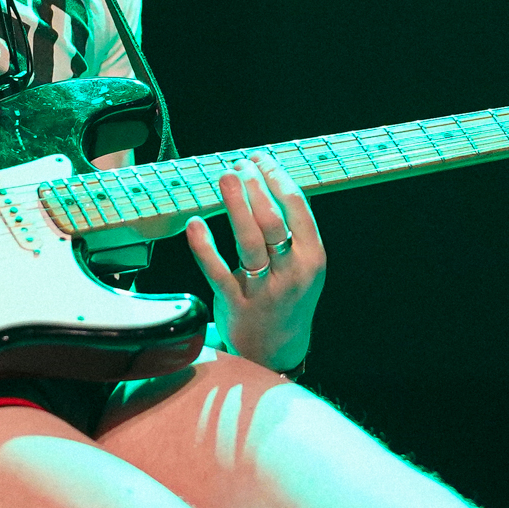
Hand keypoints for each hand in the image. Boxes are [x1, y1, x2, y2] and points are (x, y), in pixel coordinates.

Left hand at [186, 153, 323, 371]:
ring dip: (236, 206)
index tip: (260, 158)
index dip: (277, 178)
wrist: (276, 348)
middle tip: (239, 164)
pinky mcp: (237, 304)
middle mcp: (292, 273)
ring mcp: (265, 290)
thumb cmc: (287, 295)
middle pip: (272, 221)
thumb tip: (270, 179)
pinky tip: (195, 224)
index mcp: (313, 258)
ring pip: (249, 243)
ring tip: (224, 177)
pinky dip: (204, 247)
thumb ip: (292, 230)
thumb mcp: (303, 264)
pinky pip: (218, 272)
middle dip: (255, 187)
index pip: (297, 209)